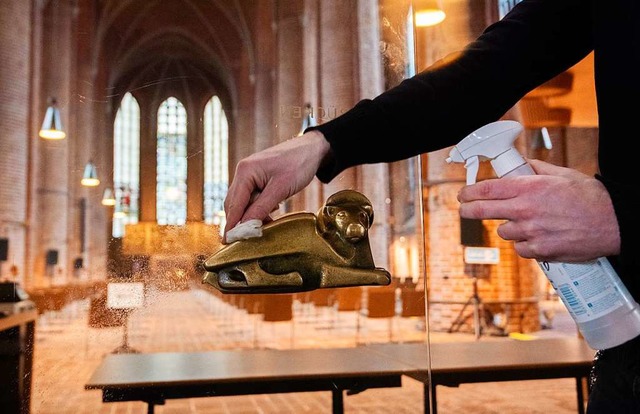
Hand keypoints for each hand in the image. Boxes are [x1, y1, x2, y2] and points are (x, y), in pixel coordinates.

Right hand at [223, 130, 330, 241]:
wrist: (312, 149)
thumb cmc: (298, 164)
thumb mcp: (281, 189)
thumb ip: (261, 208)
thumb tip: (246, 226)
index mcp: (245, 172)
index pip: (234, 204)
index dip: (231, 224)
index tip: (227, 242)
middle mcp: (243, 172)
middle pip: (235, 204)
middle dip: (242, 221)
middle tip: (248, 238)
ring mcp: (250, 175)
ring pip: (244, 202)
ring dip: (252, 215)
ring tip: (267, 223)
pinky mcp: (258, 178)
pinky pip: (252, 198)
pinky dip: (259, 208)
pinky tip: (270, 212)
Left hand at [457, 159, 619, 261]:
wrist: (613, 223)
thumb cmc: (590, 198)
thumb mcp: (561, 174)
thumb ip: (536, 169)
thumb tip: (520, 166)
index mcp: (528, 189)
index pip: (487, 189)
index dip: (470, 192)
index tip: (463, 194)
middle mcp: (525, 210)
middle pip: (483, 211)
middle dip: (469, 210)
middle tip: (464, 209)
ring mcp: (531, 232)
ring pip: (504, 232)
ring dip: (510, 227)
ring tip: (529, 222)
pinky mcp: (539, 250)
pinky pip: (520, 248)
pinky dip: (525, 244)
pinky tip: (539, 236)